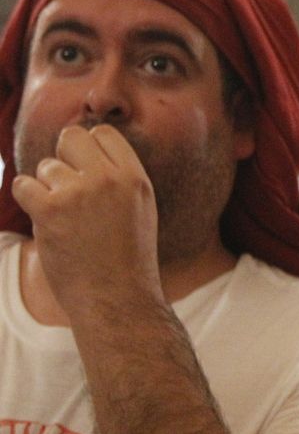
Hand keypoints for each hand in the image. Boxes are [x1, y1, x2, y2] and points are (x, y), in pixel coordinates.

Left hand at [11, 125, 161, 311]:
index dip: (89, 149)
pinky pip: (23, 185)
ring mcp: (78, 193)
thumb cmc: (126, 260)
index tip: (86, 172)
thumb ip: (118, 178)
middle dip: (63, 158)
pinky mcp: (50, 210)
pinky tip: (46, 221)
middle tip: (67, 189)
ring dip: (48, 189)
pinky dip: (28, 201)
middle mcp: (108, 180)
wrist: (116, 299)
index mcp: (135, 178)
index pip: (102, 134)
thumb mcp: (140, 210)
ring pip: (45, 167)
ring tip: (66, 220)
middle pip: (70, 138)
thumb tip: (85, 147)